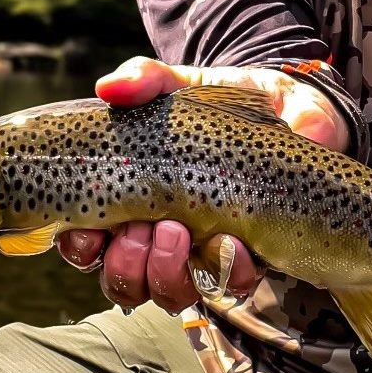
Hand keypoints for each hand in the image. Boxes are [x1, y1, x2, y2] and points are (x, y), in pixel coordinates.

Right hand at [58, 56, 348, 313]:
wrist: (292, 106)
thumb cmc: (224, 103)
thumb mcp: (183, 84)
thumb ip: (147, 79)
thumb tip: (110, 87)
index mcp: (132, 199)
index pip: (87, 241)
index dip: (79, 245)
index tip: (89, 229)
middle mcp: (162, 236)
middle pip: (124, 281)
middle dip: (126, 265)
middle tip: (143, 228)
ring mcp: (205, 249)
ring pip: (169, 293)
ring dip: (166, 273)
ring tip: (179, 232)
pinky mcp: (250, 252)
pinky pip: (232, 284)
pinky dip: (227, 269)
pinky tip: (230, 241)